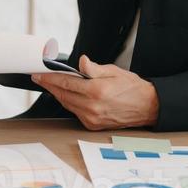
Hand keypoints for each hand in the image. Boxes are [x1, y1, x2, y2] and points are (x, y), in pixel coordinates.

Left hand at [30, 55, 159, 129]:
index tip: (39, 74)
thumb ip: (93, 68)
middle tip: (39, 78)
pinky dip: (69, 103)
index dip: (50, 78)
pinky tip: (66, 95)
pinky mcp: (94, 125)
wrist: (148, 107)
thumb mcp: (113, 71)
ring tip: (50, 85)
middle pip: (62, 95)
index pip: (66, 83)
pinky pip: (75, 112)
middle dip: (49, 86)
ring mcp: (92, 118)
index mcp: (96, 91)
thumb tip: (81, 62)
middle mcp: (92, 107)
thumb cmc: (132, 87)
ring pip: (67, 104)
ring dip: (57, 94)